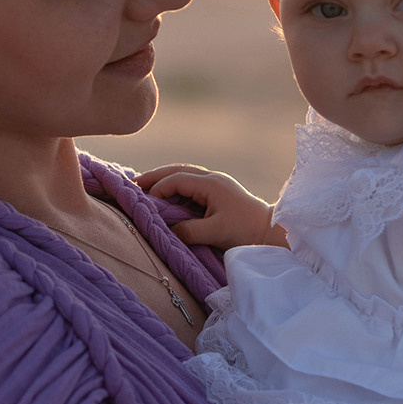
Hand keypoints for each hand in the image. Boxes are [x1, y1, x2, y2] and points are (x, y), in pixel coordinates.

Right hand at [134, 164, 282, 248]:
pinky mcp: (218, 192)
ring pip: (184, 175)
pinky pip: (191, 184)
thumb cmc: (245, 231)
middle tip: (133, 184)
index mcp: (211, 184)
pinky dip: (175, 188)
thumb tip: (167, 230)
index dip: (158, 188)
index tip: (144, 202)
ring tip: (144, 188)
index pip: (176, 179)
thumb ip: (189, 231)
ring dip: (164, 180)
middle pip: (177, 170)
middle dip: (155, 176)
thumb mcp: (215, 233)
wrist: (270, 231)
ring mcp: (216, 184)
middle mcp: (212, 179)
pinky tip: (165, 196)